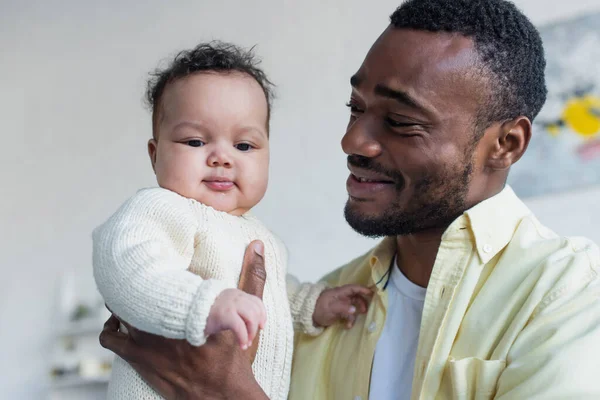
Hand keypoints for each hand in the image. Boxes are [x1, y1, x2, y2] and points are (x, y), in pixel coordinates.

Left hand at [99, 240, 268, 399]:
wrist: (223, 398)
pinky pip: (111, 339)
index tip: (156, 256)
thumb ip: (254, 279)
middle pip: (135, 285)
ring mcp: (146, 341)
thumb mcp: (247, 314)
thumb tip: (256, 244)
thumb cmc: (234, 357)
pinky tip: (120, 325)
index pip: (163, 272)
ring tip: (129, 293)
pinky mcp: (138, 360)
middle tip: (141, 271)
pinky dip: (111, 328)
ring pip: (119, 309)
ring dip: (121, 300)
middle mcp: (163, 320)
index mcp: (189, 305)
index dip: (156, 261)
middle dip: (136, 276)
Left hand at [313, 284, 371, 328]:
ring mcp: (340, 304)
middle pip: (355, 297)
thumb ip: (342, 308)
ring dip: (354, 315)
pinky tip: (347, 326)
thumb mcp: (330, 308)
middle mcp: (341, 297)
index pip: (353, 288)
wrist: (307, 316)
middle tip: (364, 311)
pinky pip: (347, 314)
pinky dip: (349, 320)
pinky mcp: (338, 312)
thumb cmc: (318, 309)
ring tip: (351, 323)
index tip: (371, 293)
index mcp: (339, 293)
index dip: (362, 289)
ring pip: (352, 307)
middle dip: (361, 303)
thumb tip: (355, 309)